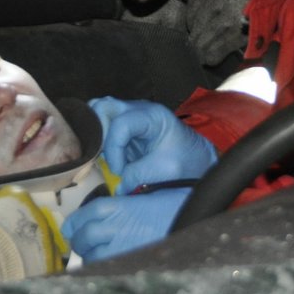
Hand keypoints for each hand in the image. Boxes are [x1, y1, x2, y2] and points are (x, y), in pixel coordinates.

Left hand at [60, 189, 189, 261]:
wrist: (194, 222)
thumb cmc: (174, 206)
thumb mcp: (143, 196)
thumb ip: (119, 206)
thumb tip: (100, 218)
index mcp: (117, 207)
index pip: (82, 216)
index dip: (73, 224)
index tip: (71, 228)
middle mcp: (114, 226)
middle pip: (83, 237)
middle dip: (79, 241)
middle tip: (80, 243)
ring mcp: (120, 248)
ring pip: (91, 257)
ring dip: (89, 257)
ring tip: (94, 255)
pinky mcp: (130, 264)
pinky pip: (107, 270)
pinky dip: (102, 268)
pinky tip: (107, 265)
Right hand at [88, 97, 217, 193]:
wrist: (195, 161)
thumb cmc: (185, 162)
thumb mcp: (163, 171)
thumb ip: (136, 176)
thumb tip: (117, 186)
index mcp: (153, 116)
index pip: (121, 123)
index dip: (114, 148)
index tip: (118, 170)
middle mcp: (139, 110)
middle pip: (104, 107)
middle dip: (99, 134)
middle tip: (104, 157)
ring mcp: (130, 115)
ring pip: (99, 112)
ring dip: (98, 135)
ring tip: (105, 156)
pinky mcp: (124, 125)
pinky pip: (102, 124)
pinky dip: (100, 139)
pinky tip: (106, 155)